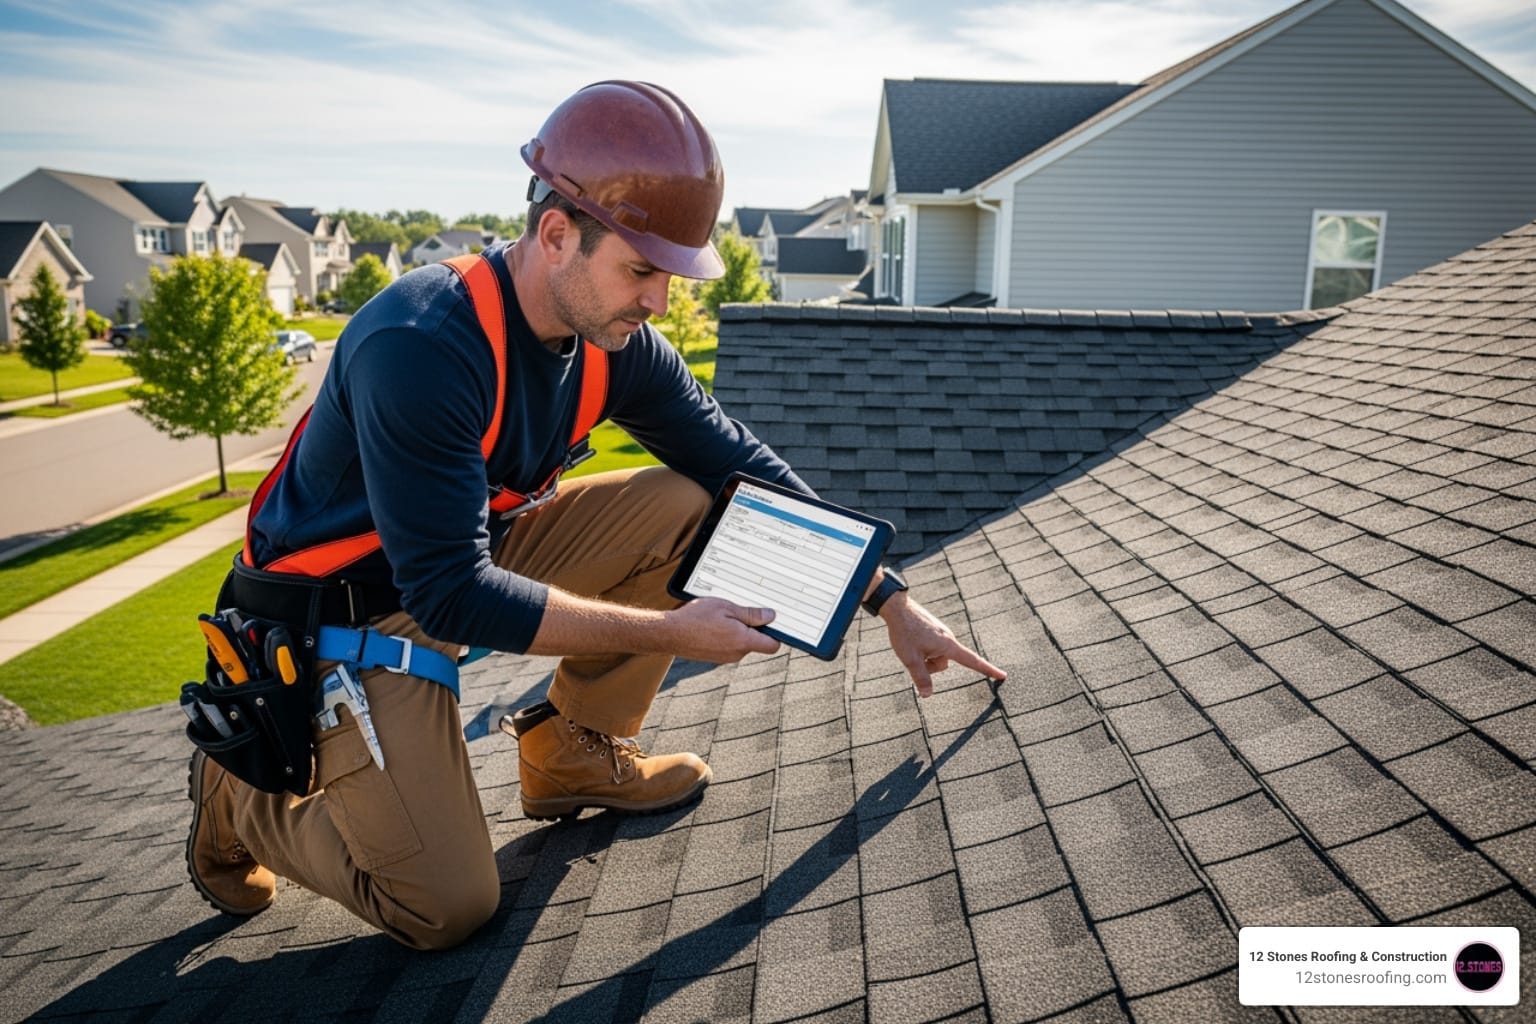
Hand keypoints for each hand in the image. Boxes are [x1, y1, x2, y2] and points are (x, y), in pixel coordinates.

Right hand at [665, 597, 781, 662]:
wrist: (669, 633)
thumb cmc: (696, 617)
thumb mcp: (726, 607)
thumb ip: (751, 614)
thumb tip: (771, 617)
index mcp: (742, 641)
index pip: (772, 645)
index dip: (776, 634)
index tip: (774, 622)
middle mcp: (736, 654)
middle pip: (757, 643)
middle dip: (753, 628)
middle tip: (740, 611)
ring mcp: (725, 658)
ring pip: (742, 644)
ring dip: (738, 631)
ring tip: (722, 617)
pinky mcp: (715, 658)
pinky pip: (729, 647)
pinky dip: (726, 637)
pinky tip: (713, 626)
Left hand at [880, 593, 1005, 696]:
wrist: (897, 607)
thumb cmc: (905, 632)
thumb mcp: (911, 659)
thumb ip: (921, 678)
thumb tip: (928, 695)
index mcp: (948, 645)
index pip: (972, 661)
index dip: (988, 670)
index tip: (1003, 675)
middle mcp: (948, 639)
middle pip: (943, 664)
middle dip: (929, 666)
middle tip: (913, 654)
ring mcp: (941, 634)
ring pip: (936, 656)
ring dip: (924, 657)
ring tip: (911, 645)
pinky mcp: (934, 631)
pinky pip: (931, 647)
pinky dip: (922, 649)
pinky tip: (911, 640)